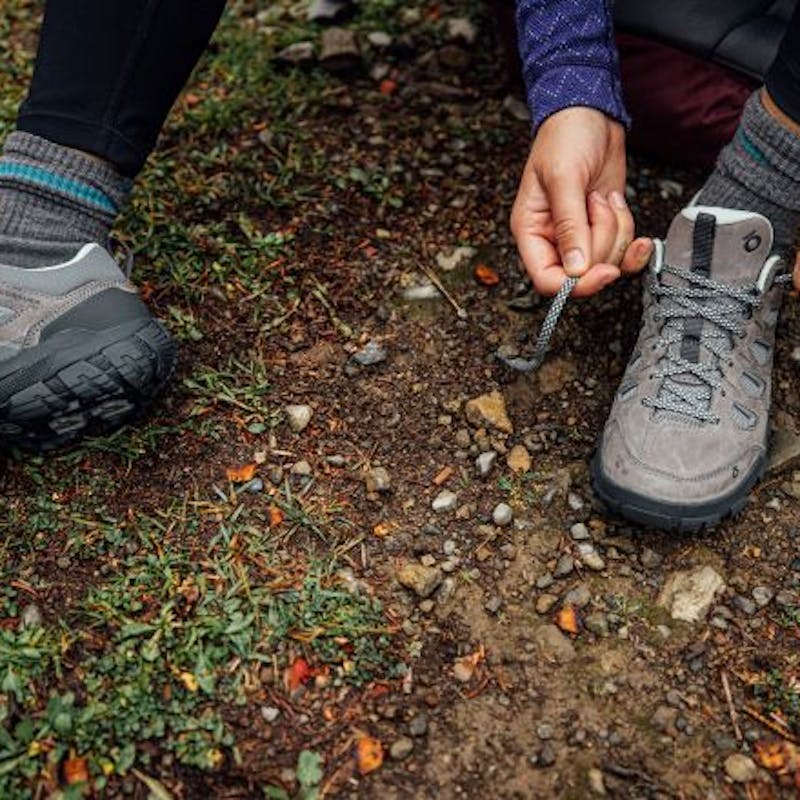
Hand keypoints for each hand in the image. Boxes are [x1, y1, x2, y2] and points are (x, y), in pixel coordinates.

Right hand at [510, 107, 651, 296]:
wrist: (590, 113)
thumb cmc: (565, 138)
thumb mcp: (564, 178)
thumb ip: (569, 226)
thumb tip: (575, 270)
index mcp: (532, 232)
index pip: (547, 281)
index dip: (576, 284)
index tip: (603, 271)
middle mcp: (555, 240)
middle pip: (583, 273)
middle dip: (602, 240)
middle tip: (597, 203)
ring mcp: (582, 236)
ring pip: (608, 261)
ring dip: (617, 230)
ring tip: (604, 197)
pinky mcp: (605, 228)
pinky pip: (623, 253)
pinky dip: (633, 240)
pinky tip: (629, 218)